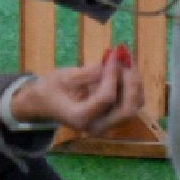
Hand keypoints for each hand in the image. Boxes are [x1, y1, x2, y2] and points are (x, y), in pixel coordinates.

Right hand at [11, 45, 143, 135]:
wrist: (45, 103)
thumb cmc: (51, 89)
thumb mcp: (65, 77)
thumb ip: (90, 72)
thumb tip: (113, 59)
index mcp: (81, 118)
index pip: (106, 98)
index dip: (113, 73)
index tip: (114, 53)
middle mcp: (97, 126)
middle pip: (127, 109)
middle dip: (131, 82)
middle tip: (126, 58)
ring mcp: (106, 124)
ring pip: (134, 106)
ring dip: (135, 82)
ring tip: (126, 60)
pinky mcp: (113, 117)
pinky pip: (131, 103)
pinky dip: (132, 85)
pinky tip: (126, 68)